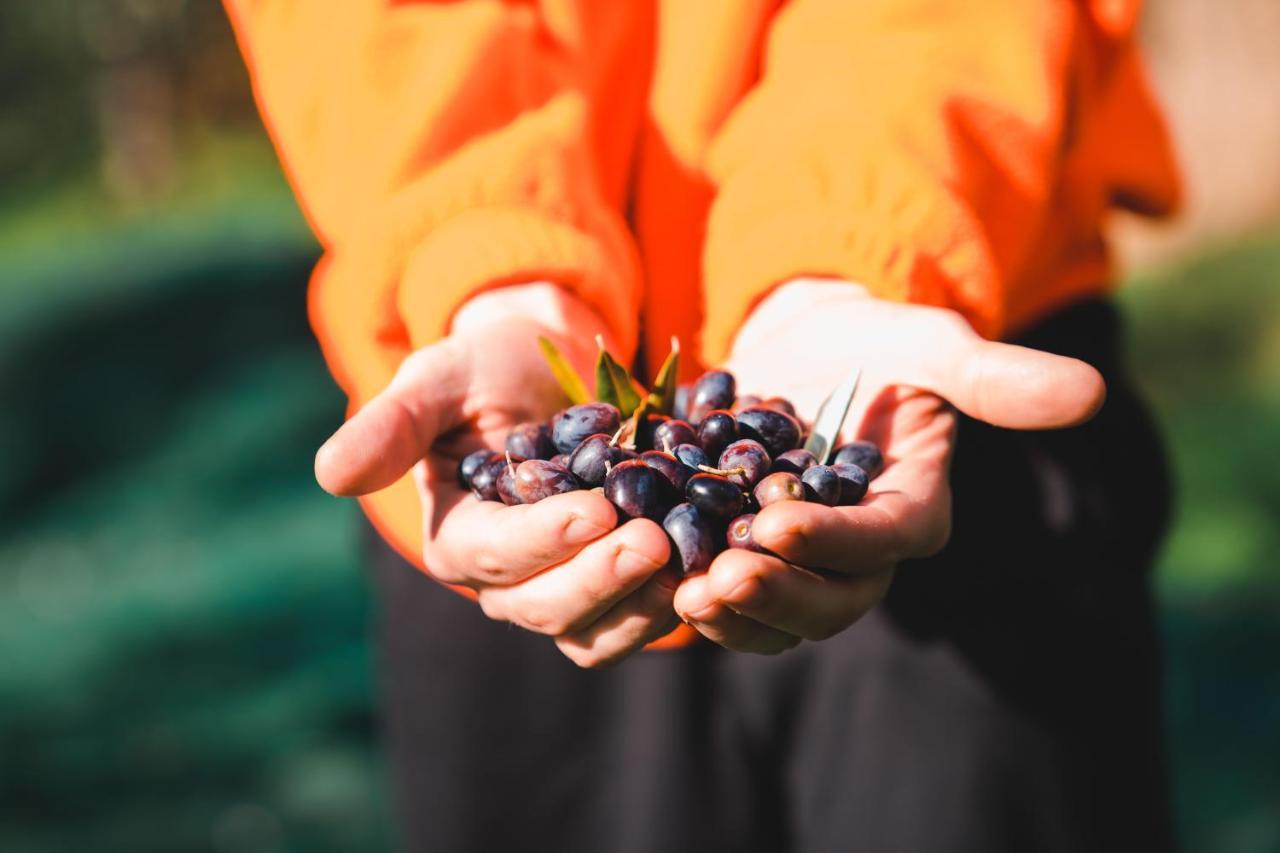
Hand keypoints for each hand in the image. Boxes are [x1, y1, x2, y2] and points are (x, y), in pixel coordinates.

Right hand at [315, 284, 675, 667]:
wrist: (554, 369)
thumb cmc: (489, 368)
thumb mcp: (440, 377)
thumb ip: (393, 423)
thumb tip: (329, 475)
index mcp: (457, 535)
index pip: (493, 556)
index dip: (543, 540)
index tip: (596, 507)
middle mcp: (505, 579)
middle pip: (545, 608)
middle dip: (599, 577)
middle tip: (652, 539)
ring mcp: (562, 589)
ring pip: (593, 631)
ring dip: (639, 605)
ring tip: (687, 563)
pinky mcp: (614, 587)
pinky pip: (638, 619)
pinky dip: (671, 602)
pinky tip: (709, 567)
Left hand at [673, 278, 1105, 652]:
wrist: (808, 345)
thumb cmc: (877, 340)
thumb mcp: (930, 342)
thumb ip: (994, 375)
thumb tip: (1088, 396)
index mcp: (913, 508)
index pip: (885, 541)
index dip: (837, 541)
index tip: (778, 525)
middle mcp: (863, 549)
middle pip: (832, 599)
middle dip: (778, 595)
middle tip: (719, 580)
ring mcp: (806, 560)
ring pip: (781, 616)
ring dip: (734, 614)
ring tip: (685, 596)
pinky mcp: (751, 555)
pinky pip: (733, 596)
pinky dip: (698, 597)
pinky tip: (657, 583)